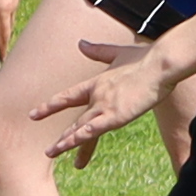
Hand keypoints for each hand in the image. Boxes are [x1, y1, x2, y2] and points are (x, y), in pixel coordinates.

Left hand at [29, 37, 164, 168]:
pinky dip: (79, 139)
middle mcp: (97, 95)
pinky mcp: (115, 116)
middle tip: (47, 149)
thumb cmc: (145, 57)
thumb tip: (80, 43)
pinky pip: (92, 131)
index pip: (69, 97)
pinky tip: (69, 147)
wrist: (160, 63)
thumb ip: (98, 51)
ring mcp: (105, 106)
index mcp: (97, 82)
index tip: (36, 113)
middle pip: (75, 119)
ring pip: (80, 128)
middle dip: (62, 135)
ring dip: (66, 142)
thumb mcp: (118, 53)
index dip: (52, 105)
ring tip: (51, 153)